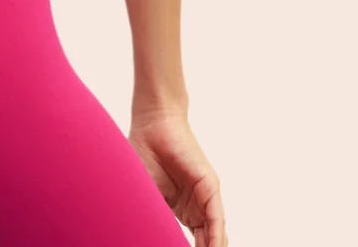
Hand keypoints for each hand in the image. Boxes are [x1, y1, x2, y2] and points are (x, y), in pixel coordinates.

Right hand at [128, 111, 227, 245]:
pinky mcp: (209, 187)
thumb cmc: (142, 153)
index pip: (188, 242)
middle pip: (204, 242)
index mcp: (181, 211)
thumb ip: (153, 217)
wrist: (152, 123)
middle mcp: (195, 208)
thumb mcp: (146, 194)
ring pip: (213, 235)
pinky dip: (215, 238)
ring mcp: (204, 198)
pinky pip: (215, 219)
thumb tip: (147, 235)